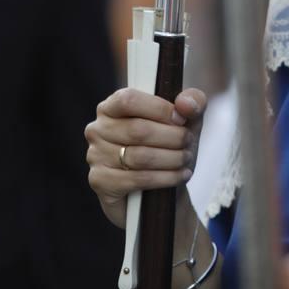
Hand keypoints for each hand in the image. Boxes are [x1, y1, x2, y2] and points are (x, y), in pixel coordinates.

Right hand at [86, 87, 205, 228]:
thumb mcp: (187, 119)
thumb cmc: (170, 146)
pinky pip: (137, 179)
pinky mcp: (100, 182)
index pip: (128, 100)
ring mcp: (96, 156)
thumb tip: (184, 103)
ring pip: (139, 156)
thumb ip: (193, 101)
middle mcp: (98, 129)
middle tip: (188, 143)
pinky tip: (179, 175)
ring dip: (171, 158)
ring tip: (185, 159)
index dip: (159, 109)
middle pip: (138, 130)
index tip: (181, 119)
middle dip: (172, 137)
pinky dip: (165, 178)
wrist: (164, 188)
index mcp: (112, 106)